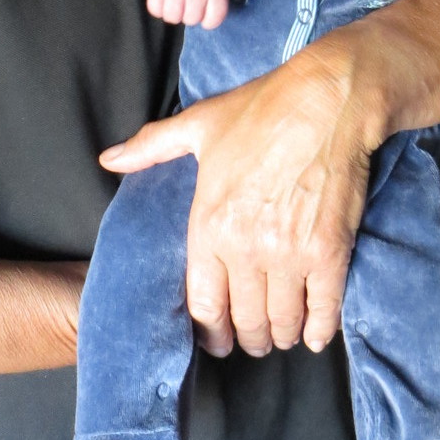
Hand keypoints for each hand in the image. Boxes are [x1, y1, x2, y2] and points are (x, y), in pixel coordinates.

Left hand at [102, 0, 439, 360]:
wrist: (328, 100)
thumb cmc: (262, 110)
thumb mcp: (199, 125)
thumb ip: (151, 147)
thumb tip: (110, 159)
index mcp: (209, 223)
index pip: (203, 304)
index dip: (210, 332)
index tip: (217, 339)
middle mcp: (245, 248)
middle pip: (245, 320)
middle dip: (249, 338)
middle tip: (254, 339)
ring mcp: (289, 254)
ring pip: (281, 321)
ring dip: (281, 335)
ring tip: (282, 333)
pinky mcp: (329, 253)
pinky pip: (323, 311)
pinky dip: (319, 330)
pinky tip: (314, 334)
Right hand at [147, 0, 229, 28]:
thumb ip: (215, 7)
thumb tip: (202, 24)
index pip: (211, 22)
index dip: (207, 19)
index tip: (206, 7)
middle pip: (190, 20)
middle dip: (190, 13)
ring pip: (172, 18)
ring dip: (174, 12)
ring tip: (178, 0)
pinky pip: (155, 10)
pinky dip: (159, 8)